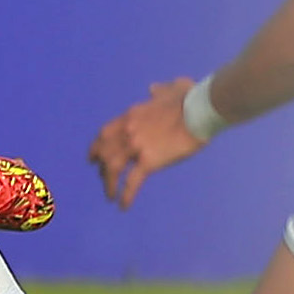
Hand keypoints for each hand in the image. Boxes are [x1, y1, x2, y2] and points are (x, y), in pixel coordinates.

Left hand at [89, 79, 205, 209]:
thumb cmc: (190, 98)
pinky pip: (132, 182)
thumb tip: (153, 88)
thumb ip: (159, 90)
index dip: (98, 146)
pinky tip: (123, 205)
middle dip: (100, 166)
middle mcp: (127, 131)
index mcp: (131, 115)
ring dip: (108, 184)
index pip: (105, 133)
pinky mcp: (149, 161)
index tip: (94, 155)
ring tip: (109, 195)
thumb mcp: (170, 88)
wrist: (199, 109)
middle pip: (105, 152)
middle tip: (101, 177)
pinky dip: (125, 195)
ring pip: (112, 168)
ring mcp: (136, 146)